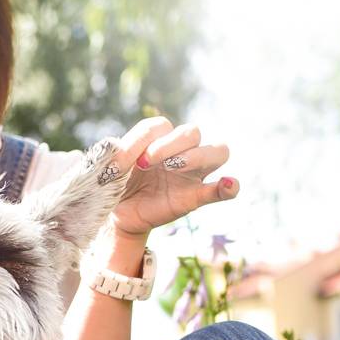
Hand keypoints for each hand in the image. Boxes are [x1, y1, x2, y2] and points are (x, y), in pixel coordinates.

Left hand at [105, 116, 238, 237]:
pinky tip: (228, 185)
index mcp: (158, 139)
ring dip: (196, 156)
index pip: (159, 126)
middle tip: (145, 163)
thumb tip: (115, 154)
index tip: (118, 164)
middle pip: (192, 132)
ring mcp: (192, 174)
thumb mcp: (110, 168)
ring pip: (216, 151)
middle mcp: (180, 151)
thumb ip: (115, 157)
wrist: (117, 213)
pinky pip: (220, 190)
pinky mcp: (196, 196)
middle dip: (169, 144)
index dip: (139, 140)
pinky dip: (229, 186)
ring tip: (172, 168)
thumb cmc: (116, 183)